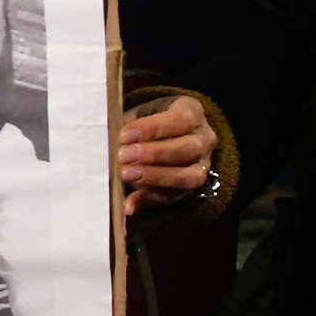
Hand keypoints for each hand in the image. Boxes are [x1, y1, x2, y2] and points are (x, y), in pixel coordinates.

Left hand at [118, 95, 216, 215]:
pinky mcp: (190, 190)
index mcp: (192, 113)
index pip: (180, 119)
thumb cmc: (148, 122)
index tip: (125, 135)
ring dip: (155, 177)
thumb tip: (111, 141)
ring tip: (127, 175)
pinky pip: (174, 198)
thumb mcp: (140, 114)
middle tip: (124, 156)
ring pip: (189, 177)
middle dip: (154, 154)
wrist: (164, 137)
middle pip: (187, 149)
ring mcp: (201, 167)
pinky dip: (149, 200)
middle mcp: (204, 139)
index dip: (152, 128)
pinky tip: (129, 203)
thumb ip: (129, 127)